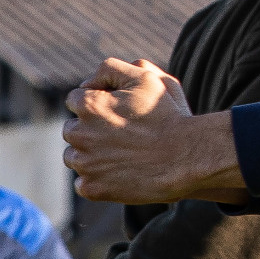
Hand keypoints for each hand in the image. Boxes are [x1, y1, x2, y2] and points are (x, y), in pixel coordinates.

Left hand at [61, 57, 248, 202]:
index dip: (97, 103)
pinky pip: (82, 184)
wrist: (187, 157)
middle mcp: (79, 134)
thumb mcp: (145, 78)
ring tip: (121, 154)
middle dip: (89, 129)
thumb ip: (110, 69)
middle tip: (120, 135)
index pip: (75, 100)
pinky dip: (96, 180)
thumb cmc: (169, 116)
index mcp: (88, 105)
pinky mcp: (92, 188)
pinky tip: (119, 174)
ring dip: (89, 155)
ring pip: (73, 157)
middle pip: (72, 129)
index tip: (117, 112)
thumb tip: (86, 83)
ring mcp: (85, 164)